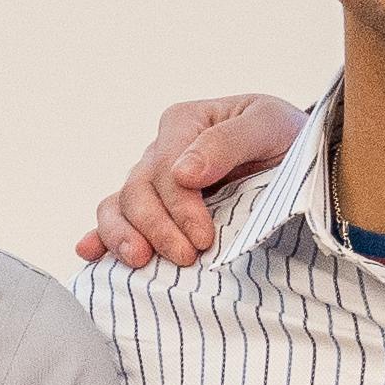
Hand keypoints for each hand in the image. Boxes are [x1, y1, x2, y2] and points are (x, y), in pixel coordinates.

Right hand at [74, 93, 306, 269]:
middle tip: (185, 257)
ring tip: (139, 261)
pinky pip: (117, 220)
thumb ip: (228, 142)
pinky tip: (90, 252)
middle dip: (157, 228)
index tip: (203, 238)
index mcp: (183, 124)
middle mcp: (160, 151)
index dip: (180, 207)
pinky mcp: (154, 209)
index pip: (166, 169)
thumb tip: (185, 173)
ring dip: (122, 235)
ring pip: (119, 206)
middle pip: (138, 191)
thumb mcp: (268, 125)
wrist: (294, 156)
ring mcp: (152, 182)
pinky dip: (100, 237)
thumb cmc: (282, 136)